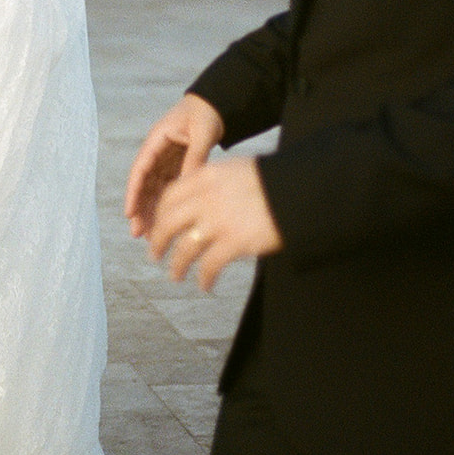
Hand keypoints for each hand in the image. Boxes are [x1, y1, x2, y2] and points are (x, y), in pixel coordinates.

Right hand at [124, 93, 223, 239]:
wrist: (215, 104)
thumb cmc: (205, 114)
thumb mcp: (202, 134)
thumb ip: (195, 158)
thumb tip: (189, 186)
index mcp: (157, 139)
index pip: (140, 169)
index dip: (134, 192)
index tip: (129, 213)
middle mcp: (157, 151)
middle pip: (144, 184)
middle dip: (139, 208)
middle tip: (138, 233)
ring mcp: (165, 159)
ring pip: (154, 189)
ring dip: (150, 210)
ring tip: (149, 235)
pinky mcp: (176, 164)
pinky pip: (167, 187)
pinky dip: (165, 203)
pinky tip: (165, 221)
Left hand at [148, 156, 283, 291]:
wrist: (298, 191)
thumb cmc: (272, 180)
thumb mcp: (235, 170)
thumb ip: (213, 182)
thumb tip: (199, 194)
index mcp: (205, 177)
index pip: (169, 196)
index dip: (160, 214)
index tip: (158, 225)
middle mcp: (206, 198)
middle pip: (169, 222)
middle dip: (158, 241)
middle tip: (155, 253)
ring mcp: (218, 221)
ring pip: (184, 248)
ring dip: (177, 264)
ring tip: (175, 275)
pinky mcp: (234, 242)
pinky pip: (209, 265)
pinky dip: (204, 277)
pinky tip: (205, 284)